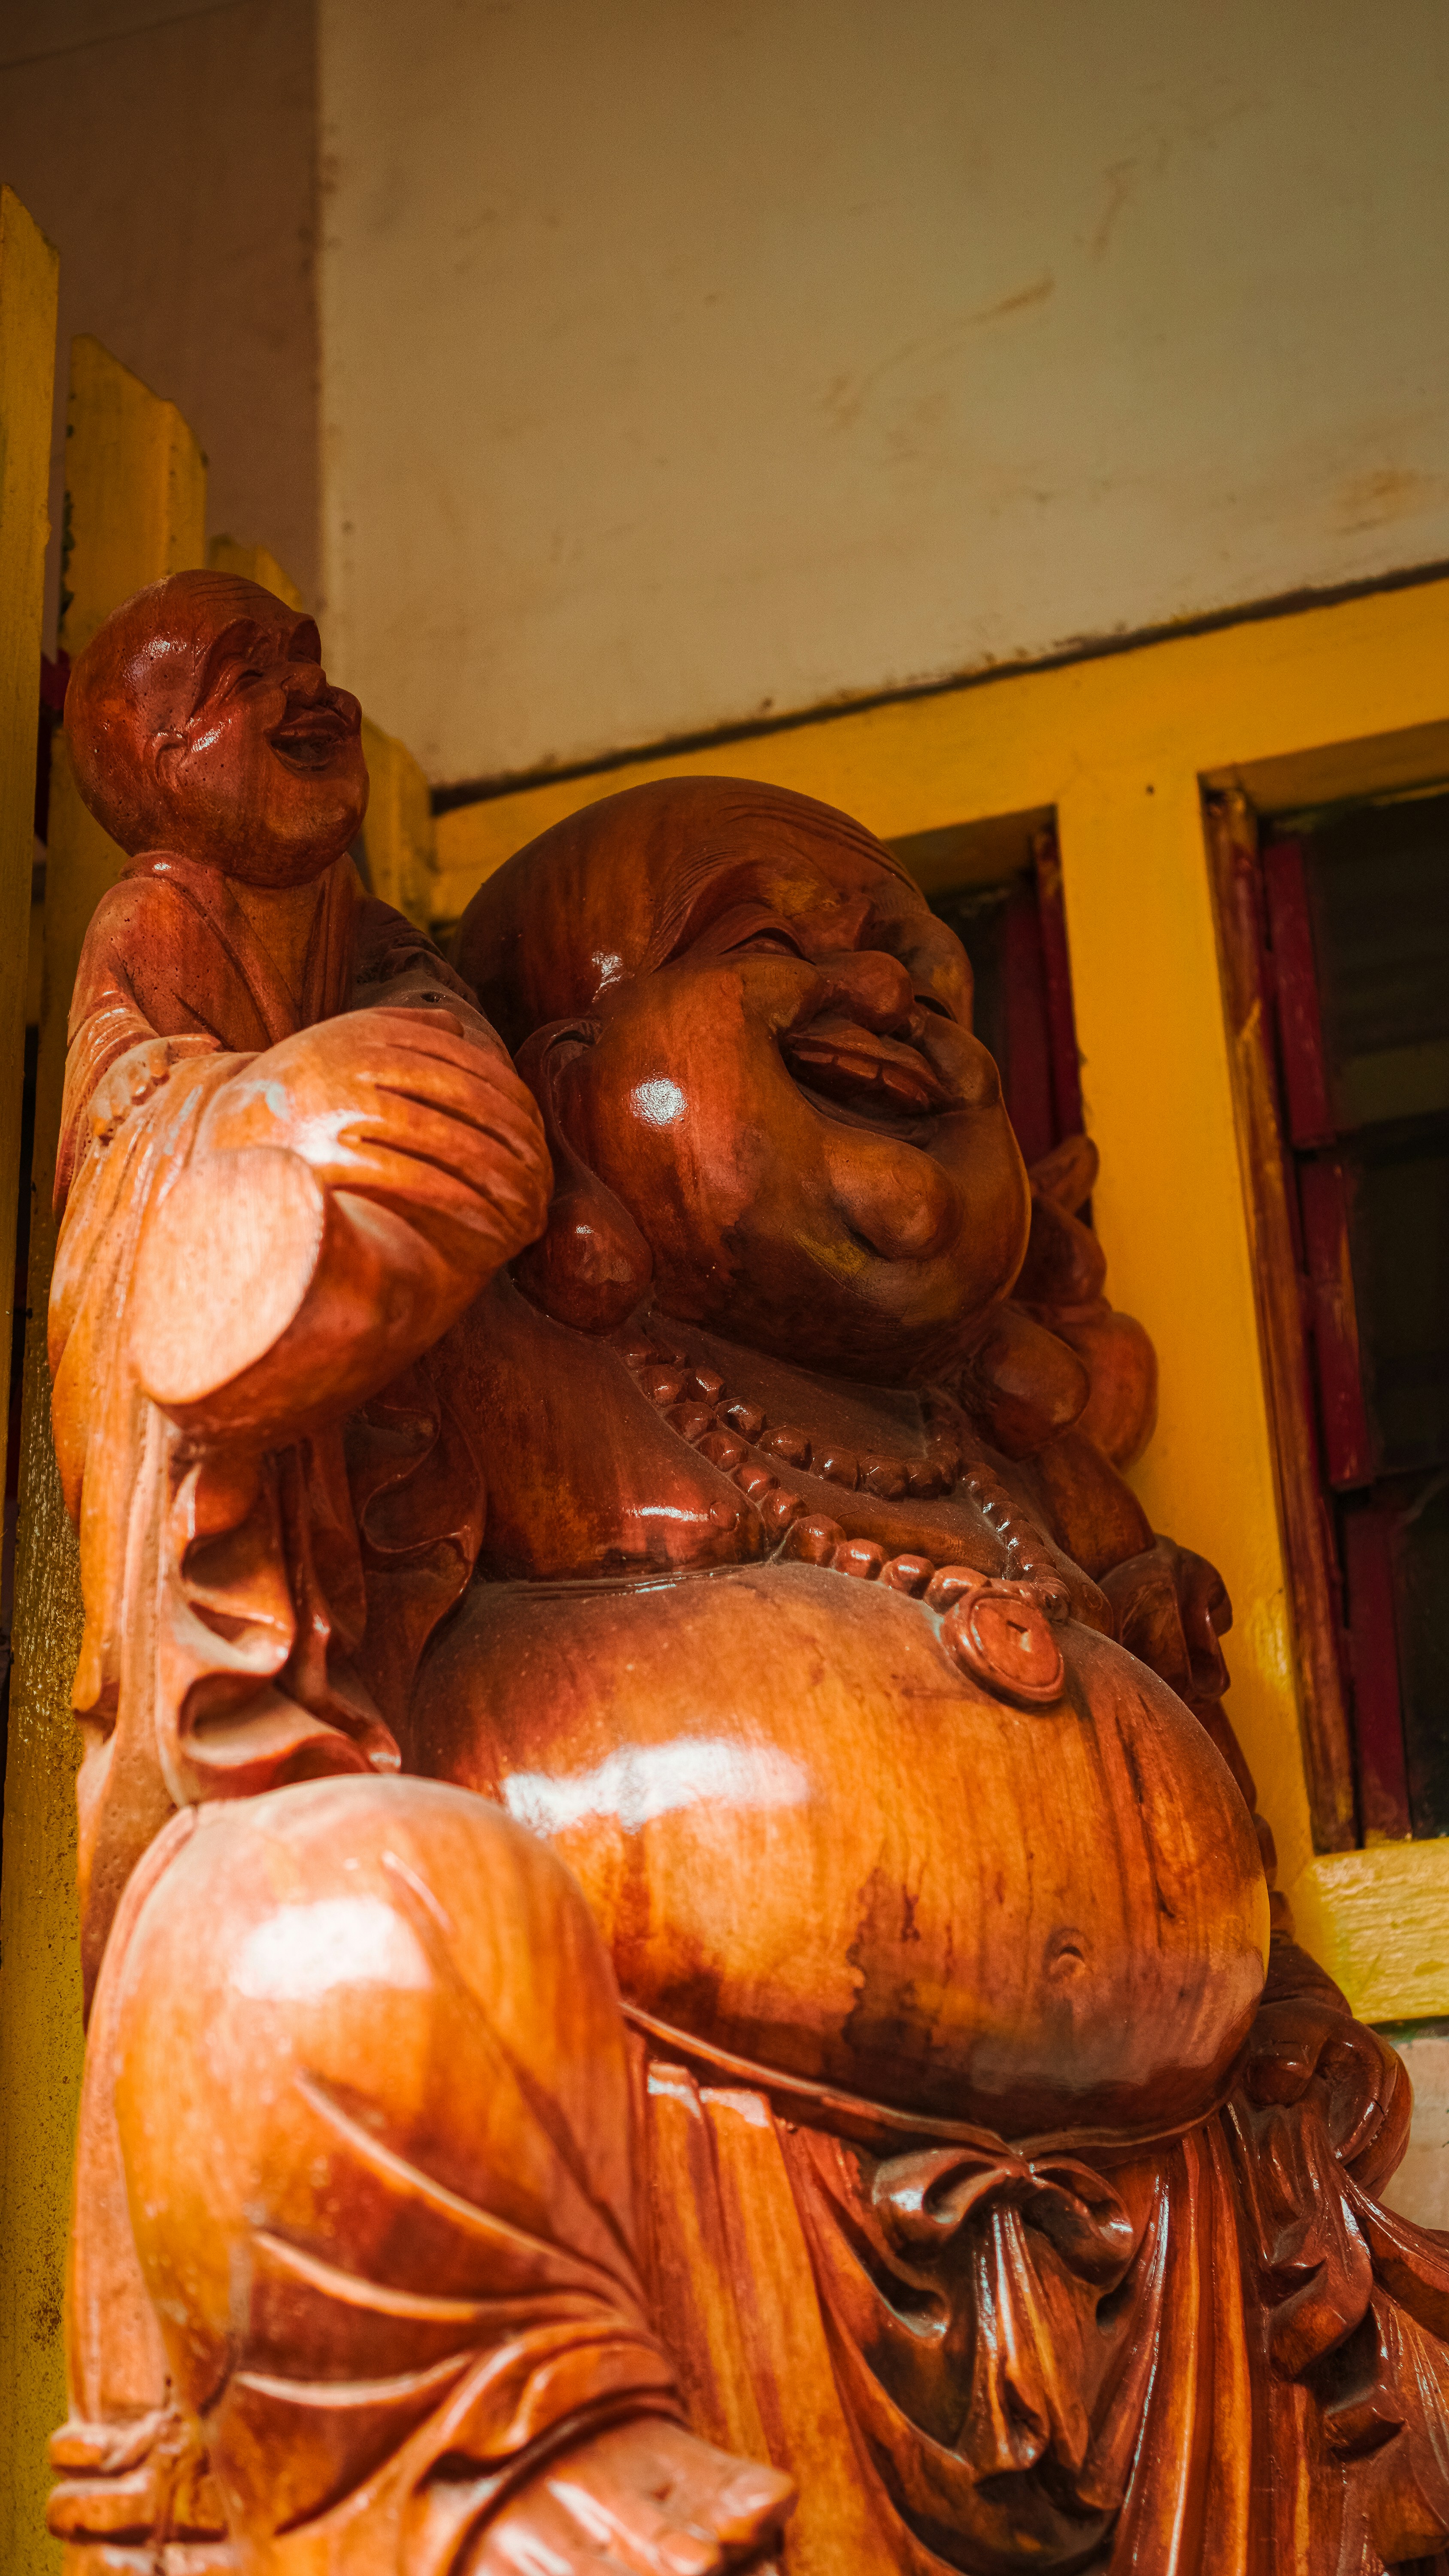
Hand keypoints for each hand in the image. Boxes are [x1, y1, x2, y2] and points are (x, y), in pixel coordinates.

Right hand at [89, 1034, 216, 1144]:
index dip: (156, 1063)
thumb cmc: (161, 1061)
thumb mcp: (176, 1048)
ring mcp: (112, 1084)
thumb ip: (194, 1046)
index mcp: (149, 1053)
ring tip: (121, 1114)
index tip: (161, 1074)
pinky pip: (96, 1111)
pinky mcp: (99, 1101)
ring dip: (116, 1102)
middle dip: (135, 1083)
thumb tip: (215, 1043)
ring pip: (112, 1092)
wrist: (127, 1064)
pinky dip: (99, 1122)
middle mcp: (128, 1067)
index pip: (153, 1054)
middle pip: (131, 1073)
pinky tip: (103, 1135)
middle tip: (140, 1093)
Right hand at [198, 1006, 549, 1275]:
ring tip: (527, 1207)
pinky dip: (461, 1200)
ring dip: (498, 1177)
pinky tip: (492, 1224)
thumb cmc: (299, 1102)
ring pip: (448, 1138)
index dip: (511, 1102)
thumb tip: (455, 1025)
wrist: (224, 1144)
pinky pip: (414, 1174)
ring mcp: (342, 1104)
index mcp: (368, 1033)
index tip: (539, 1138)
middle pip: (466, 1099)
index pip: (465, 1063)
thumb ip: (398, 1033)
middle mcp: (357, 1061)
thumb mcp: (341, 1049)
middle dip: (515, 1142)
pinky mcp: (332, 1152)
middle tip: (544, 1179)